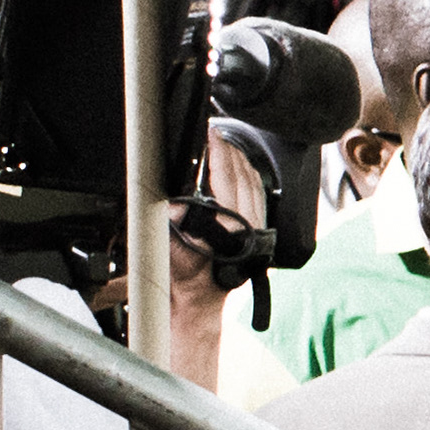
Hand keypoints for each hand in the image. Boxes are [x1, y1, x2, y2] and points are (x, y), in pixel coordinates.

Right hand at [165, 135, 273, 394]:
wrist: (198, 301)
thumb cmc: (183, 281)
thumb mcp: (172, 256)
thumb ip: (173, 232)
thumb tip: (174, 207)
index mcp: (232, 228)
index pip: (228, 180)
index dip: (218, 154)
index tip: (207, 134)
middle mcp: (250, 224)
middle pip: (243, 175)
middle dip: (227, 149)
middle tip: (210, 128)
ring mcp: (257, 224)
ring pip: (253, 180)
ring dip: (237, 157)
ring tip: (220, 139)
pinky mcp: (257, 225)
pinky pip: (256, 190)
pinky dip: (246, 171)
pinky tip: (236, 161)